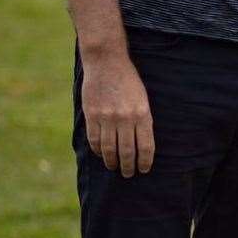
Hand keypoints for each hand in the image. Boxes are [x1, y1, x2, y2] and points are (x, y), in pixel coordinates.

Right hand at [80, 48, 153, 175]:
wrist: (107, 63)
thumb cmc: (129, 81)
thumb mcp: (143, 99)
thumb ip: (142, 119)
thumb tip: (142, 143)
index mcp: (142, 114)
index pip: (146, 146)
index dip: (145, 161)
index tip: (144, 170)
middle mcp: (125, 118)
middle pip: (127, 151)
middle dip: (128, 166)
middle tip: (128, 174)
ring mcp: (107, 117)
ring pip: (109, 148)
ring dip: (112, 161)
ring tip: (114, 168)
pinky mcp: (92, 115)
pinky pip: (94, 139)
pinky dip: (98, 150)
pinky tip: (102, 155)